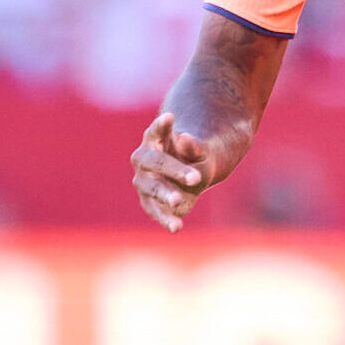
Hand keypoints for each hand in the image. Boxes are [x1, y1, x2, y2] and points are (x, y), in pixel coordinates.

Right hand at [131, 112, 217, 231]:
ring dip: (166, 195)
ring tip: (179, 201)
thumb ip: (195, 146)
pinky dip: (166, 218)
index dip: (161, 125)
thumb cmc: (192, 157)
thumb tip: (185, 138)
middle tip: (195, 178)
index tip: (170, 117)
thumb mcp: (201, 151)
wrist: (189, 176)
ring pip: (153, 188)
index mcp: (154, 139)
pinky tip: (177, 227)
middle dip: (175, 170)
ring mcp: (144, 181)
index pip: (156, 130)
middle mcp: (144, 159)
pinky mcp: (148, 201)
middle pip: (156, 162)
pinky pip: (156, 210)